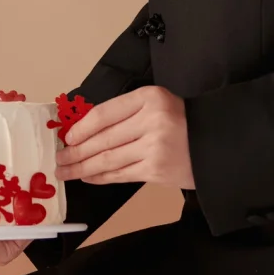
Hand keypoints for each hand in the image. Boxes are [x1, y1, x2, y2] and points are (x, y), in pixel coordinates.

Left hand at [56, 85, 193, 187]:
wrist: (214, 142)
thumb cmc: (179, 120)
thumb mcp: (155, 102)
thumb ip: (125, 111)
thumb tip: (83, 128)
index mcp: (148, 98)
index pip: (104, 114)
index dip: (81, 128)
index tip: (67, 137)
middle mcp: (151, 121)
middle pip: (103, 139)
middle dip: (76, 151)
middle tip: (58, 159)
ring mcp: (155, 148)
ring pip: (108, 159)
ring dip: (83, 167)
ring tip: (66, 171)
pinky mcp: (157, 171)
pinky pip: (121, 174)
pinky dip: (101, 177)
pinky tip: (88, 177)